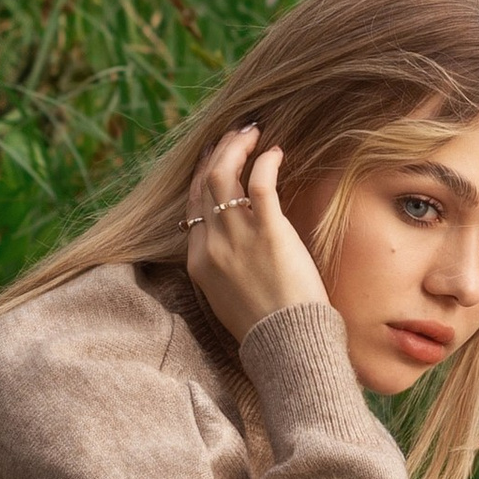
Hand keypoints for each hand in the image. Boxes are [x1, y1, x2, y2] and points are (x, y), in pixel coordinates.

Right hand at [184, 125, 329, 345]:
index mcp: (198, 262)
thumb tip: (237, 244)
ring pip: (222, 175)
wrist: (286, 345)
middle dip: (218, 152)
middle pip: (203, 183)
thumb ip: (224, 266)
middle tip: (237, 135)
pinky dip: (265, 161)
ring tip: (253, 133)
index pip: (192, 206)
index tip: (217, 157)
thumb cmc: (268, 326)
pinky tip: (275, 152)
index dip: (202, 176)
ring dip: (237, 147)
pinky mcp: (268, 233)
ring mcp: (237, 238)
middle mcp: (211, 245)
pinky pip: (259, 183)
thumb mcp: (228, 296)